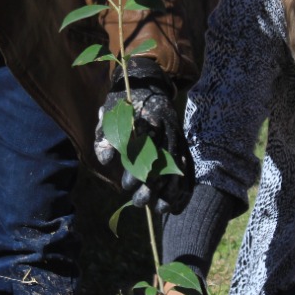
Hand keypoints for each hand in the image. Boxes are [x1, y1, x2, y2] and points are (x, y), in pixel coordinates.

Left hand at [94, 58, 193, 213]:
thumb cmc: (123, 103)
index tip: (126, 184)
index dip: (138, 168)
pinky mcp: (183, 144)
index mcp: (150, 118)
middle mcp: (169, 128)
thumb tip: (106, 160)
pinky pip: (188, 169)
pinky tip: (176, 206)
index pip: (146, 147)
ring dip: (170, 191)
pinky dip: (184, 188)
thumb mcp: (109, 113)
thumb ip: (105, 136)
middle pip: (164, 161)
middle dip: (153, 185)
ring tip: (159, 210)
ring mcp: (178, 137)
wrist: (148, 84)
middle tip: (138, 202)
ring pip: (179, 167)